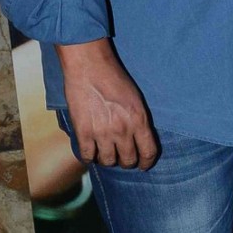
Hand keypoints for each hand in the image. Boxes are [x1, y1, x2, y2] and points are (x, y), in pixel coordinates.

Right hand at [56, 38, 157, 169]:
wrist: (89, 67)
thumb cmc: (114, 78)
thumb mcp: (136, 99)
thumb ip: (139, 121)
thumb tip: (139, 139)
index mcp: (139, 120)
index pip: (149, 152)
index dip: (146, 163)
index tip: (143, 165)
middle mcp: (123, 130)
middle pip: (128, 160)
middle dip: (127, 161)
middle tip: (122, 157)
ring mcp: (102, 133)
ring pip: (108, 161)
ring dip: (108, 159)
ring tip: (105, 152)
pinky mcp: (83, 132)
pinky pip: (88, 156)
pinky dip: (90, 157)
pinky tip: (91, 151)